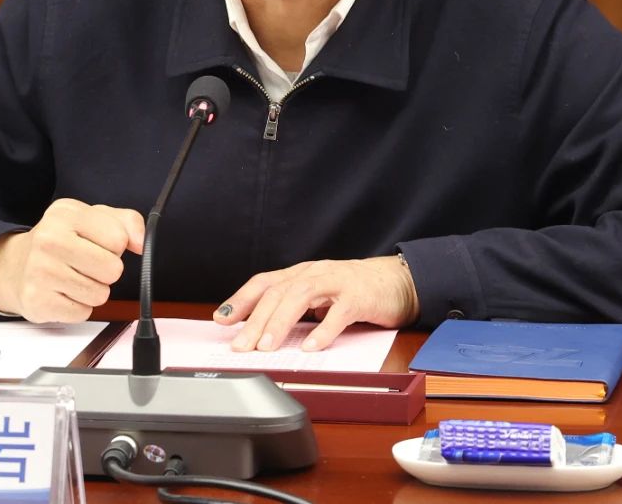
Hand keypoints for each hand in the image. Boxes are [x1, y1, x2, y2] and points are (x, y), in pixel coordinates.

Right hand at [0, 198, 143, 322]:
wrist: (16, 265)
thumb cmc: (60, 240)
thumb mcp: (92, 218)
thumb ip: (126, 222)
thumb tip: (141, 242)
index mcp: (66, 214)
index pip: (118, 239)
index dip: (117, 246)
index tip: (101, 244)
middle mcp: (49, 240)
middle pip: (112, 269)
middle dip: (107, 271)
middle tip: (88, 264)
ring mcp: (41, 271)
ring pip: (100, 294)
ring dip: (93, 290)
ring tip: (74, 277)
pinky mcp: (38, 300)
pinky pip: (82, 312)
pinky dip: (78, 306)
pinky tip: (63, 291)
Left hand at [214, 256, 419, 351]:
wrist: (399, 280)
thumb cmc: (355, 292)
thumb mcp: (319, 298)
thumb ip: (295, 310)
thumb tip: (260, 332)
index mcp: (302, 274)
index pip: (265, 283)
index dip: (241, 300)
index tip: (222, 320)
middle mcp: (315, 273)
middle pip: (279, 292)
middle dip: (256, 320)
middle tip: (241, 346)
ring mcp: (337, 282)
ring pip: (301, 296)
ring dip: (281, 322)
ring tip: (267, 346)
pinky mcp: (359, 296)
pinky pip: (339, 312)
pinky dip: (323, 330)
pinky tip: (311, 347)